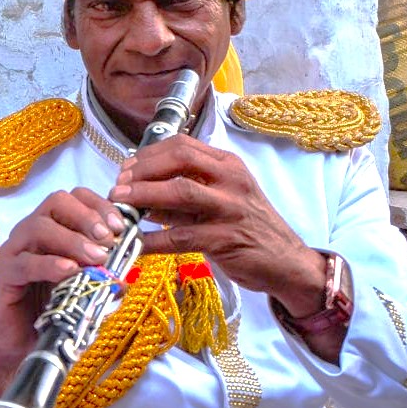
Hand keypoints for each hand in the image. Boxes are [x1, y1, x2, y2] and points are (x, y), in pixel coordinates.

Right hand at [0, 188, 124, 400]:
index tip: (120, 227)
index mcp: (53, 227)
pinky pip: (26, 262)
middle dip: (87, 216)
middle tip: (108, 240)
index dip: (99, 205)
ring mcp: (16, 251)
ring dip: (73, 240)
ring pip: (40, 227)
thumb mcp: (85, 288)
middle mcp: (32, 231)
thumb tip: (128, 269)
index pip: (75, 197)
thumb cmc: (53, 309)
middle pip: (56, 201)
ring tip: (96, 259)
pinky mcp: (5, 274)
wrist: (17, 343)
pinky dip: (51, 264)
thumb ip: (104, 275)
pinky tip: (70, 272)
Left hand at [114, 135, 327, 319]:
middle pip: (179, 159)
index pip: (181, 145)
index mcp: (227, 164)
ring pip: (179, 192)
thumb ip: (182, 195)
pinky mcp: (226, 239)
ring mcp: (230, 208)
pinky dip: (152, 240)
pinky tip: (134, 243)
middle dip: (142, 170)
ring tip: (120, 204)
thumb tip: (138, 192)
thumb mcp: (218, 201)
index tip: (126, 168)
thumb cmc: (247, 227)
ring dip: (143, 196)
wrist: (287, 262)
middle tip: (119, 185)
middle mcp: (231, 179)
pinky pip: (180, 237)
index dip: (148, 154)